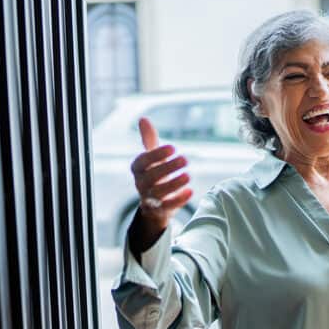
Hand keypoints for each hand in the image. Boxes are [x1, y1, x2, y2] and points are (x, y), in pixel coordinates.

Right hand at [128, 118, 192, 250]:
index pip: (143, 160)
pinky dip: (178, 200)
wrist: (154, 201)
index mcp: (137, 168)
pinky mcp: (160, 210)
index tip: (173, 147)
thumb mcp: (152, 156)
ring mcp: (149, 198)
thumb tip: (143, 118)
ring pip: (158, 192)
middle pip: (152, 176)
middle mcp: (140, 183)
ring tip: (188, 175)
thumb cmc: (154, 172)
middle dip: (168, 168)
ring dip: (174, 184)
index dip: (157, 154)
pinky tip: (190, 191)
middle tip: (185, 159)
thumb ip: (149, 139)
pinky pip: (167, 207)